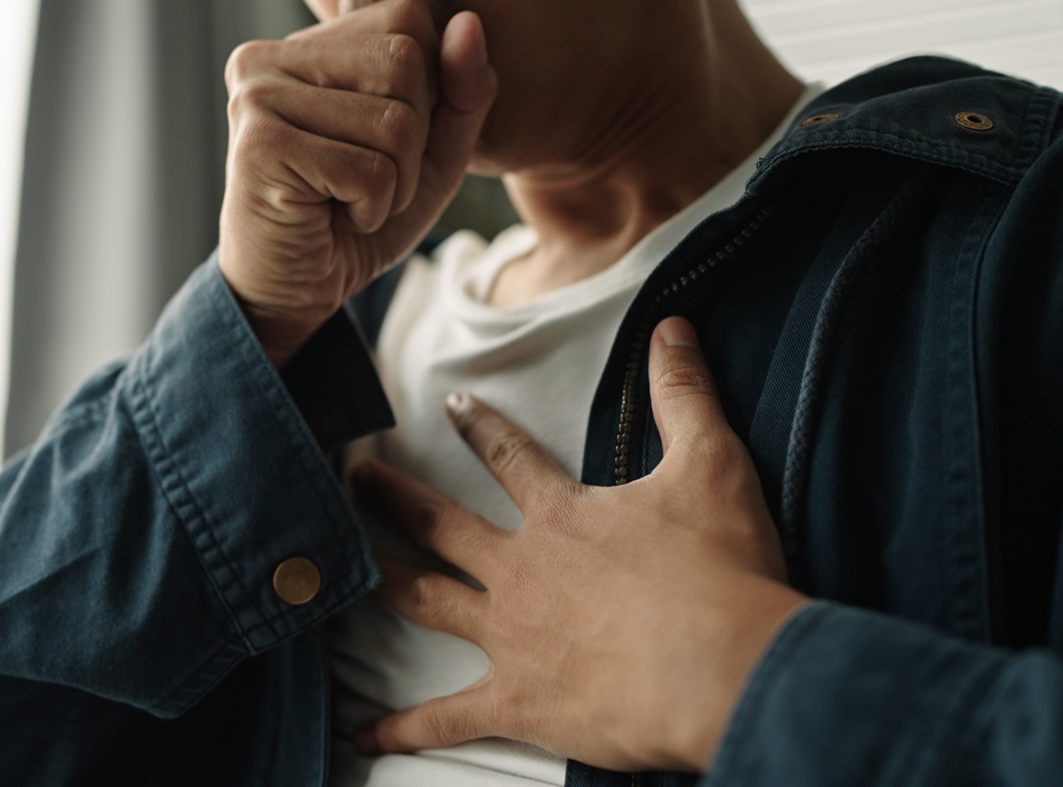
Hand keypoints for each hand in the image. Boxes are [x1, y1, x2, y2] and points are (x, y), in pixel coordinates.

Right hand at [218, 0, 496, 365]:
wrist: (296, 292)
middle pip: (406, 58)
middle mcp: (270, 56)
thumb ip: (462, 92)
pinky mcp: (260, 146)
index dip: (428, 88)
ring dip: (395, 182)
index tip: (385, 141)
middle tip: (368, 178)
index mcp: (308, 45)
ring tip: (350, 200)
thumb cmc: (358, 218)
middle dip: (414, 139)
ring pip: (395, 120)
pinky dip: (373, 209)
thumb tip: (469, 25)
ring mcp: (257, 96)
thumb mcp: (433, 154)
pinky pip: (370, 170)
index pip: (409, 16)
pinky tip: (334, 216)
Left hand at [350, 317, 807, 771]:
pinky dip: (403, 728)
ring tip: (338, 573)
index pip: (508, 456)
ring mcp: (511, 636)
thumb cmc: (720, 569)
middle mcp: (521, 570)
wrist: (725, 669)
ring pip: (427, 601)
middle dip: (395, 498)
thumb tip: (672, 327)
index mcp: (561, 516)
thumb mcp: (711, 465)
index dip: (478, 426)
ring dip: (383, 581)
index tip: (447, 404)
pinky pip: (446, 718)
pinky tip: (362, 735)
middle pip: (441, 524)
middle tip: (353, 477)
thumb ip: (684, 394)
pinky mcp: (518, 703)